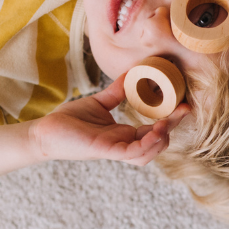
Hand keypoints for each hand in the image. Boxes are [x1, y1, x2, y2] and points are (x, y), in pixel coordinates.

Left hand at [31, 75, 189, 166]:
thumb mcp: (98, 103)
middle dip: (173, 128)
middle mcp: (123, 144)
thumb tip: (130, 74)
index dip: (171, 120)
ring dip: (162, 140)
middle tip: (183, 110)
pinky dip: (147, 145)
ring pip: (148, 153)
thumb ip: (116, 92)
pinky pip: (133, 153)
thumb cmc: (68, 120)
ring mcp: (115, 150)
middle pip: (157, 143)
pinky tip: (155, 131)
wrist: (45, 131)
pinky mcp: (106, 151)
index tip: (183, 104)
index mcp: (124, 135)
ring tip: (167, 123)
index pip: (154, 131)